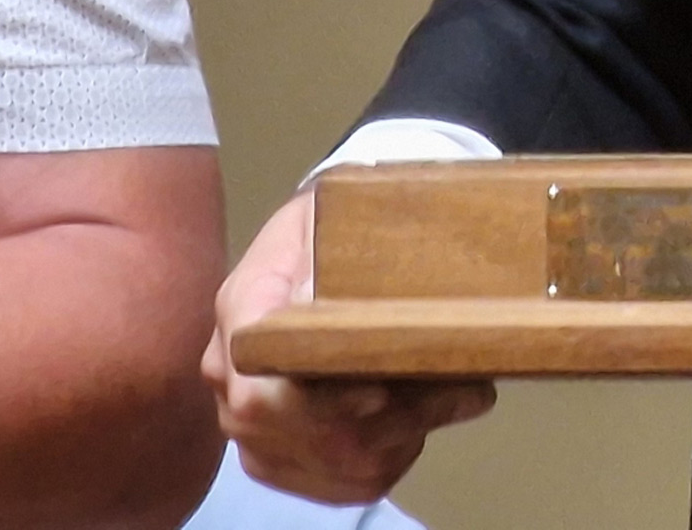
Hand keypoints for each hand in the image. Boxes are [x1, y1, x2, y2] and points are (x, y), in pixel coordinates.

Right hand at [204, 190, 495, 500]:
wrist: (313, 242)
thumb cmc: (329, 222)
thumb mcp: (331, 209)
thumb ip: (326, 256)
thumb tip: (317, 302)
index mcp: (242, 315)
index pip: (260, 392)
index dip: (320, 406)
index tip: (379, 393)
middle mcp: (232, 381)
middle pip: (303, 437)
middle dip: (388, 420)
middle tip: (459, 387)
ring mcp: (251, 426)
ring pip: (332, 464)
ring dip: (403, 436)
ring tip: (458, 393)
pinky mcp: (281, 455)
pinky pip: (341, 483)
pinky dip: (394, 455)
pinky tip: (431, 415)